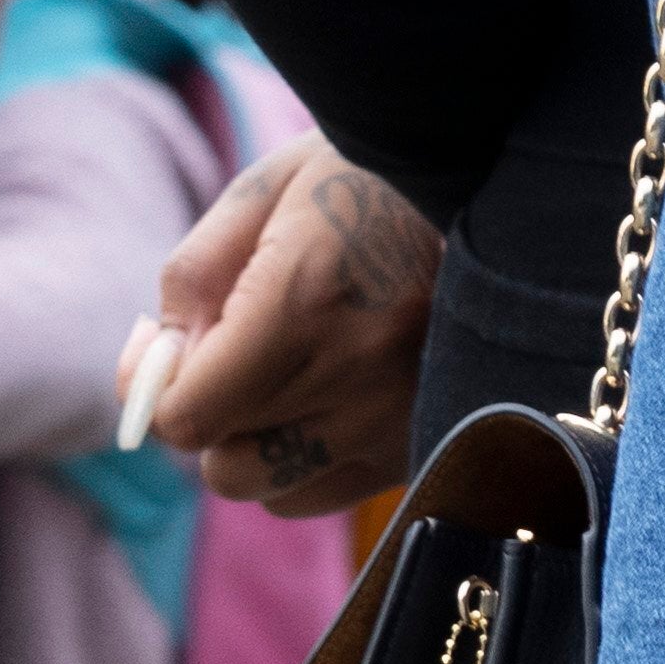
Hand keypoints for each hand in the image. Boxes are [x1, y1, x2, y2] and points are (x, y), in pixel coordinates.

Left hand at [140, 136, 436, 518]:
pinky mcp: (432, 436)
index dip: (157, 389)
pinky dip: (313, 457)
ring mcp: (404, 413)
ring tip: (294, 373)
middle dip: (212, 415)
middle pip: (225, 464)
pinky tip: (337, 395)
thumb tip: (156, 367)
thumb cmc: (369, 174)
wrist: (509, 174)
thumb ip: (191, 282)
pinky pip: (330, 489)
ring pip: (275, 489)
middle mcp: (359, 372)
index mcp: (304, 303)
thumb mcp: (265, 192)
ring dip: (262, 444)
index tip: (173, 343)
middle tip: (238, 354)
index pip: (187, 418)